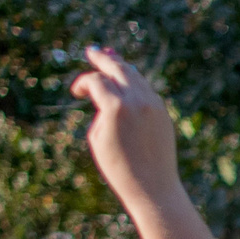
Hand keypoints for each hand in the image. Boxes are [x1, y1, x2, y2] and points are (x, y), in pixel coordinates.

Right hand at [69, 47, 183, 216]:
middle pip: (118, 68)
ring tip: (111, 58)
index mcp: (116, 107)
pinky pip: (146, 89)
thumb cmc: (119, 167)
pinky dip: (135, 81)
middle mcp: (137, 101)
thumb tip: (108, 95)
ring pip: (135, 76)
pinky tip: (128, 77)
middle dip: (103, 58)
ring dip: (121, 66)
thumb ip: (101, 111)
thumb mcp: (98, 138)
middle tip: (92, 51)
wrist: (153, 187)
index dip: (83, 83)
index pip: (97, 81)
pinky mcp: (163, 113)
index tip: (76, 92)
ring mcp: (153, 105)